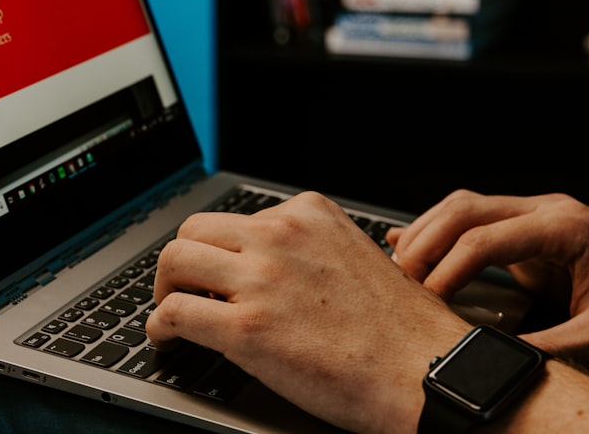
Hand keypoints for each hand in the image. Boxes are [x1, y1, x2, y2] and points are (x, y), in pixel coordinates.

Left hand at [146, 192, 470, 433]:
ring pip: (174, 261)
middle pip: (194, 229)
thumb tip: (263, 267)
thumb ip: (307, 251)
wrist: (428, 375)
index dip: (220, 250)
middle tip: (182, 288)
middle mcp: (280, 235)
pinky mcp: (247, 328)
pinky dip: (160, 327)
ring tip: (169, 311)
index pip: (237, 217)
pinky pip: (175, 313)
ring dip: (164, 289)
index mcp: (308, 214)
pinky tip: (168, 340)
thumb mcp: (355, 258)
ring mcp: (261, 279)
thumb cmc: (403, 331)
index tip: (215, 271)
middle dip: (182, 262)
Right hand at [388, 189, 588, 368]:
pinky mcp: (531, 232)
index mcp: (567, 228)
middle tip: (402, 279)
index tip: (427, 299)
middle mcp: (549, 211)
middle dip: (425, 242)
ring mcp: (539, 216)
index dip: (447, 269)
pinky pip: (476, 221)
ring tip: (402, 267)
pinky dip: (441, 232)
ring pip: (464, 207)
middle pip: (465, 209)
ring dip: (428, 233)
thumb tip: (495, 357)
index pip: (486, 238)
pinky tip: (411, 239)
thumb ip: (546, 346)